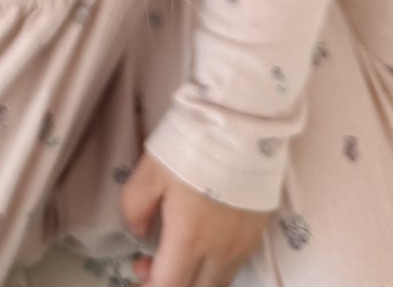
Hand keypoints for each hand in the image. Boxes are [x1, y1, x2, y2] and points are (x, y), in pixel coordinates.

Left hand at [119, 152, 268, 286]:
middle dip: (169, 285)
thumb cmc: (194, 143)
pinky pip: (232, 267)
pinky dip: (211, 268)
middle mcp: (220, 253)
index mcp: (190, 240)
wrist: (244, 122)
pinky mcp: (256, 234)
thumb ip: (135, 206)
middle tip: (147, 264)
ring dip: (192, 279)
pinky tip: (200, 243)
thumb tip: (139, 233)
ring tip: (173, 252)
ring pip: (216, 283)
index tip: (136, 276)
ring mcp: (242, 246)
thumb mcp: (151, 169)